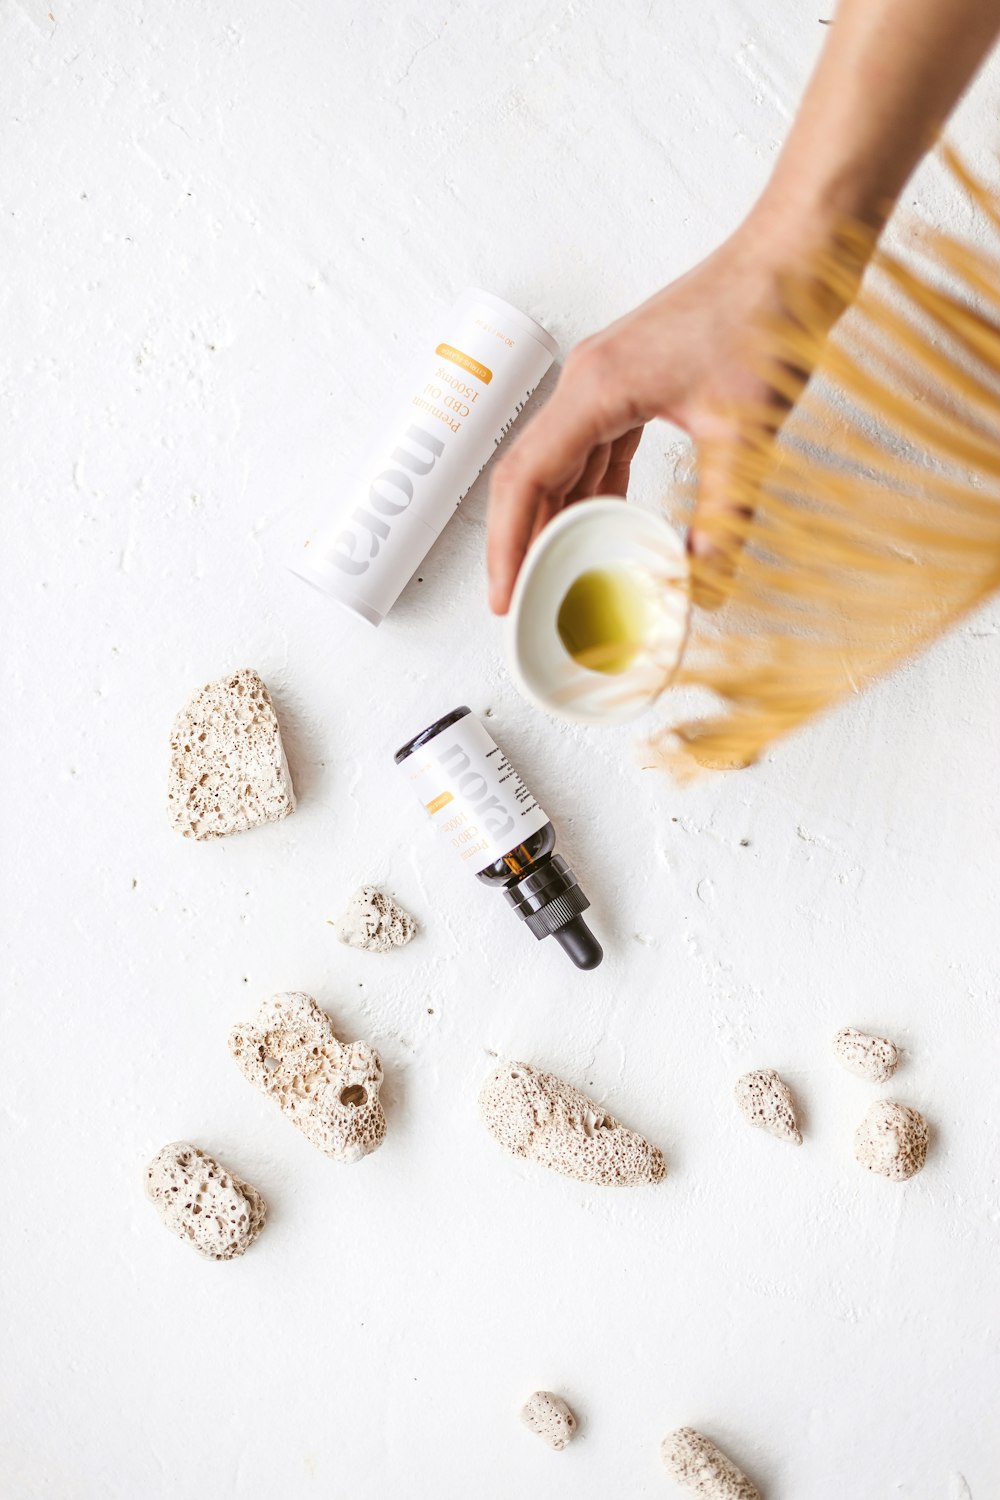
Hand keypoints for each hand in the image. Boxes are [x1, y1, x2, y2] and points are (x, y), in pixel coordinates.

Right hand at [486, 212, 846, 614]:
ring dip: (558, 519)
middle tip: (525, 600)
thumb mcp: (746, 434)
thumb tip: (708, 585)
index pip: (524, 478)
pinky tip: (607, 527)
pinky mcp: (632, 383)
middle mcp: (587, 381)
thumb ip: (723, 517)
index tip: (504, 596)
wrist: (796, 252)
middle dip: (522, 541)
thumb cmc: (768, 316)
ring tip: (560, 574)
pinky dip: (595, 493)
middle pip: (529, 474)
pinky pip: (595, 449)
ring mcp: (606, 381)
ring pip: (560, 464)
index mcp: (595, 389)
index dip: (507, 544)